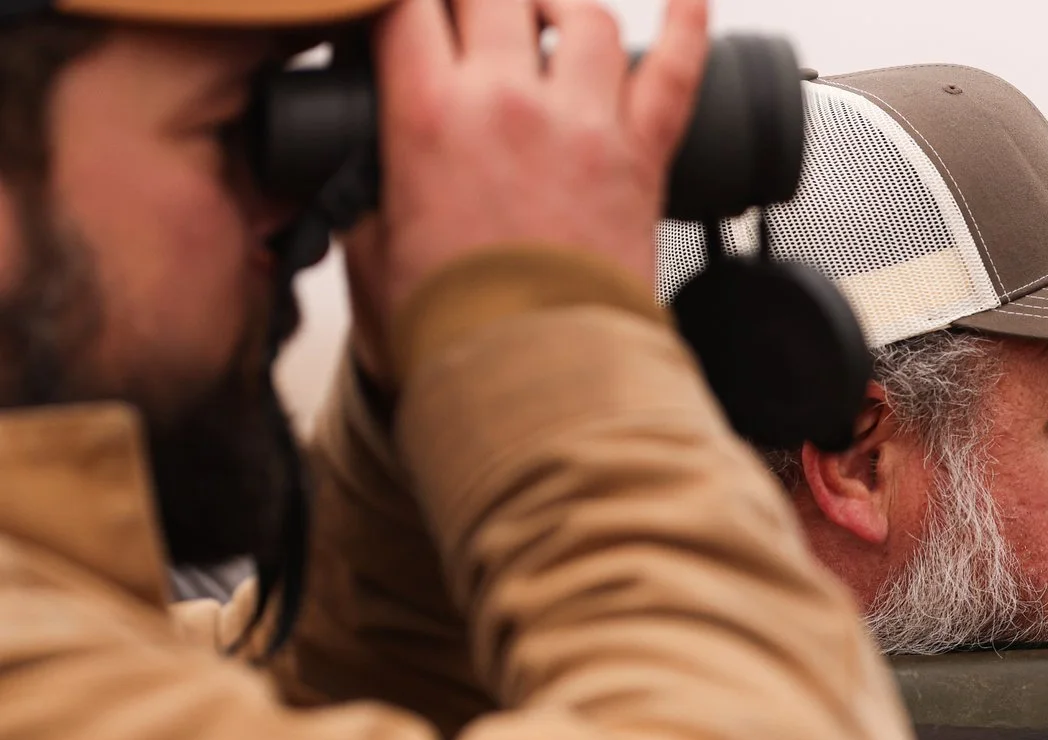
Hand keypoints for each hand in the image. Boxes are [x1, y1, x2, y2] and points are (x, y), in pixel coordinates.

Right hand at [360, 0, 706, 325]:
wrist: (536, 383)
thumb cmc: (456, 329)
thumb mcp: (368, 248)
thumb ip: (358, 187)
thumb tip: (348, 165)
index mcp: (427, 115)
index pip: (406, 4)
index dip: (403, 0)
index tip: (407, 14)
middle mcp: (509, 102)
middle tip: (469, 15)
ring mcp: (585, 125)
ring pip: (584, 16)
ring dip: (560, 4)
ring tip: (545, 16)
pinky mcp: (643, 158)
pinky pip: (677, 70)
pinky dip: (688, 22)